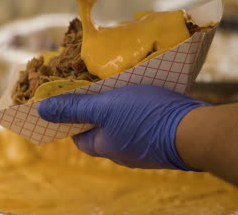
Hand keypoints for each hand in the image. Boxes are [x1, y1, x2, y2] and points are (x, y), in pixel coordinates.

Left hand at [37, 85, 208, 169]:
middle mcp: (122, 152)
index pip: (78, 135)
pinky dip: (137, 109)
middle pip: (100, 129)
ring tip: (118, 84)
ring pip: (122, 124)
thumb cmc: (146, 116)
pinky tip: (142, 92)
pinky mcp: (160, 139)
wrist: (196, 131)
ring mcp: (142, 147)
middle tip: (97, 85)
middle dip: (96, 108)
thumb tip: (42, 111)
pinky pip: (141, 123)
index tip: (73, 97)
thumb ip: (75, 108)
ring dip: (118, 106)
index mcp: (105, 147)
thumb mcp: (105, 107)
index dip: (72, 117)